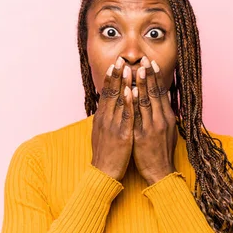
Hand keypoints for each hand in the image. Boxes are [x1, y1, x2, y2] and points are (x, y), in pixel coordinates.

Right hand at [91, 56, 134, 181]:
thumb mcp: (103, 133)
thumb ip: (106, 119)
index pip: (106, 93)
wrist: (104, 173)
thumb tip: (107, 108)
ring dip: (123, 83)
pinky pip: (126, 116)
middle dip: (116, 75)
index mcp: (102, 118)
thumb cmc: (106, 154)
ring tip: (127, 68)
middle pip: (111, 93)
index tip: (115, 64)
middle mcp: (106, 119)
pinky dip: (128, 102)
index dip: (111, 78)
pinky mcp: (122, 135)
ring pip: (118, 101)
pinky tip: (131, 91)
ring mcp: (113, 126)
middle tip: (121, 59)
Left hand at [132, 56, 177, 185]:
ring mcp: (152, 127)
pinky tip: (129, 90)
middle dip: (149, 75)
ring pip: (146, 101)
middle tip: (144, 59)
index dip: (157, 77)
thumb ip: (164, 117)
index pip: (162, 93)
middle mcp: (161, 120)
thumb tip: (162, 103)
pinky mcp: (142, 136)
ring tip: (136, 68)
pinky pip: (136, 115)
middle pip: (154, 93)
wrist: (160, 173)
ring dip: (140, 83)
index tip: (152, 64)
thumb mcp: (168, 132)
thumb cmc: (162, 152)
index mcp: (168, 118)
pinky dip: (133, 101)